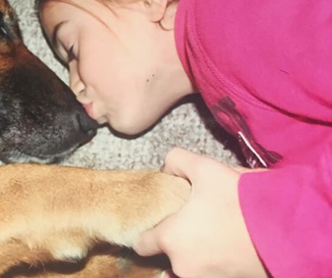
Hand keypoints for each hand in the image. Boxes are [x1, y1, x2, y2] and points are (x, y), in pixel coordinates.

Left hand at [134, 148, 267, 277]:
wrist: (286, 229)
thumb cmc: (240, 199)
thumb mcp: (205, 167)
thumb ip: (176, 161)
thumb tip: (166, 169)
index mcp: (171, 239)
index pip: (142, 244)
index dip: (150, 230)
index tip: (161, 222)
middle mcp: (183, 266)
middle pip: (167, 259)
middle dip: (176, 245)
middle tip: (192, 226)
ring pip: (189, 270)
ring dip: (195, 257)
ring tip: (211, 237)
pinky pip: (211, 274)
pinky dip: (214, 264)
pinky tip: (226, 246)